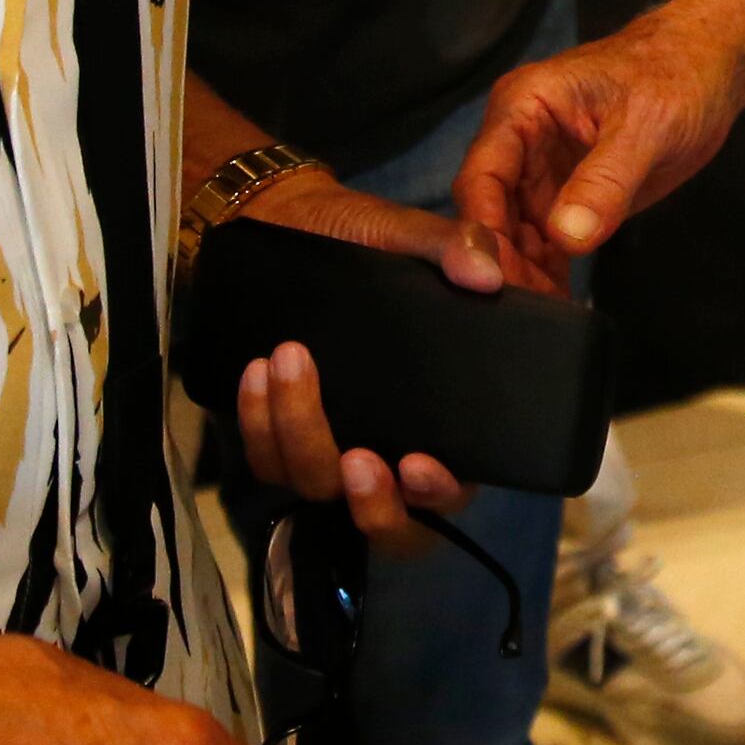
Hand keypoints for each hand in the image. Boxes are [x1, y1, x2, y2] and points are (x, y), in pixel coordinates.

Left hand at [216, 172, 487, 553]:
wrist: (290, 224)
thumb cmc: (362, 237)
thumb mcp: (406, 233)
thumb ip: (452, 245)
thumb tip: (486, 274)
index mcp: (440, 418)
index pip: (453, 488)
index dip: (439, 494)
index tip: (419, 466)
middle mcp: (388, 447)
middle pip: (388, 521)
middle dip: (373, 505)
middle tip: (358, 460)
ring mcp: (331, 445)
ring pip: (316, 484)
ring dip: (302, 433)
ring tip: (290, 361)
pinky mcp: (279, 434)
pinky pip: (266, 459)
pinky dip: (258, 423)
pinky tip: (257, 373)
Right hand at [452, 0, 744, 289]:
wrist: (709, 68)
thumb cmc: (676, 74)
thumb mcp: (645, 126)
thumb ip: (605, 180)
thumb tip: (567, 237)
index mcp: (523, 107)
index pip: (482, 177)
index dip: (479, 231)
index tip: (492, 280)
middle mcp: (521, 140)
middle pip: (490, 213)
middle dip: (503, 263)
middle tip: (525, 310)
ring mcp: (541, 170)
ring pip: (513, 234)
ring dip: (525, 274)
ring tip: (545, 314)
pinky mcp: (566, 194)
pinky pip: (545, 240)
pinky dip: (548, 270)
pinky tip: (560, 302)